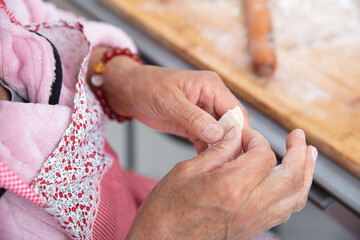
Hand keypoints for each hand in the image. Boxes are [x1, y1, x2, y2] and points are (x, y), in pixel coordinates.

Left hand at [88, 47, 248, 151]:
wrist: (129, 92)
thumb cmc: (147, 87)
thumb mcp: (169, 102)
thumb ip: (194, 118)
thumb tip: (218, 134)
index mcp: (211, 86)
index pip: (235, 110)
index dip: (241, 131)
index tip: (242, 152)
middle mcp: (212, 98)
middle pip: (232, 124)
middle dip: (232, 143)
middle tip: (231, 165)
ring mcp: (204, 112)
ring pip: (221, 134)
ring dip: (220, 149)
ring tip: (219, 167)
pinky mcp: (195, 124)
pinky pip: (207, 139)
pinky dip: (208, 150)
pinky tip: (206, 163)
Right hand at [126, 128, 315, 239]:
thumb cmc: (166, 210)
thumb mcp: (186, 170)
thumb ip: (217, 151)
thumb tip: (235, 136)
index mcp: (230, 187)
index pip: (263, 156)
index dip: (257, 139)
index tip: (245, 135)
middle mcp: (247, 207)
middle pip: (291, 177)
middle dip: (299, 154)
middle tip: (298, 138)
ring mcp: (252, 222)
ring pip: (294, 198)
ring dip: (305, 174)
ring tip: (306, 156)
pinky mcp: (251, 230)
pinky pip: (283, 212)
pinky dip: (292, 193)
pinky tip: (289, 182)